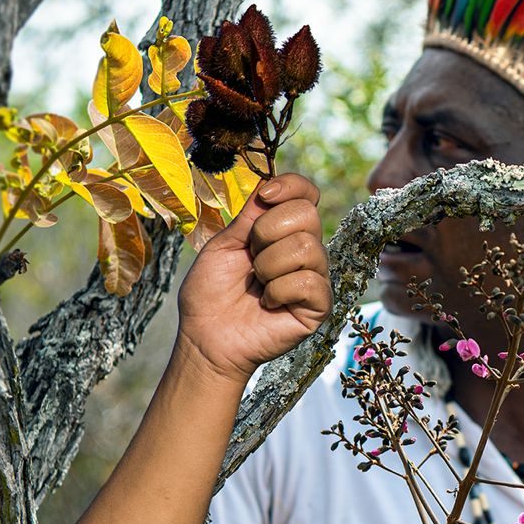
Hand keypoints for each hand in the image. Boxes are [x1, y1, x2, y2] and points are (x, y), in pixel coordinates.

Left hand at [176, 173, 330, 382]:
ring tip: (257, 284)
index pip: (306, 193)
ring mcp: (313, 277)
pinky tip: (267, 303)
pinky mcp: (318, 306)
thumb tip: (270, 187)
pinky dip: (279, 290)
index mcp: (281, 231)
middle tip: (250, 257)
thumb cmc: (210, 294)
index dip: (291, 186)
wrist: (205, 338)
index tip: (265, 197)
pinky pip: (309, 281)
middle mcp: (303, 250)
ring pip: (308, 246)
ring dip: (269, 264)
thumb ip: (249, 218)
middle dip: (266, 231)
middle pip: (307, 213)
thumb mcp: (223, 245)